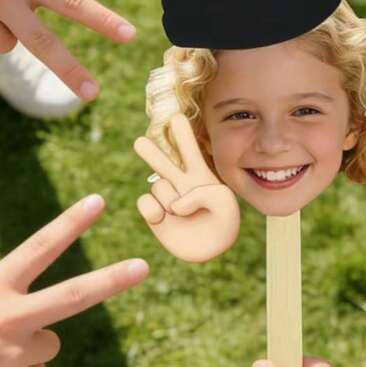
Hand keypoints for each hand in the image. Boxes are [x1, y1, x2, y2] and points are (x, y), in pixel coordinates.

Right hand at [0, 195, 147, 366]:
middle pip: (74, 295)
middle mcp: (10, 318)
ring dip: (25, 349)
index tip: (98, 202)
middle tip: (143, 267)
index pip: (39, 247)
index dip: (71, 223)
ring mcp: (17, 354)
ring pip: (48, 344)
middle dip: (112, 280)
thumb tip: (33, 320)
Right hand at [134, 113, 240, 262]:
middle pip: (162, 160)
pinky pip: (145, 202)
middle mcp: (180, 183)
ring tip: (183, 212)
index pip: (189, 148)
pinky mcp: (155, 215)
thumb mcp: (225, 202)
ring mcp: (166, 198)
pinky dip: (153, 210)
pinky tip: (163, 218)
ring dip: (171, 198)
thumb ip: (203, 195)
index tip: (175, 117)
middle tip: (140, 142)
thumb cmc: (224, 222)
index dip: (182, 133)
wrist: (213, 250)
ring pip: (158, 185)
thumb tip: (176, 204)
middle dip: (150, 151)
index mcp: (200, 174)